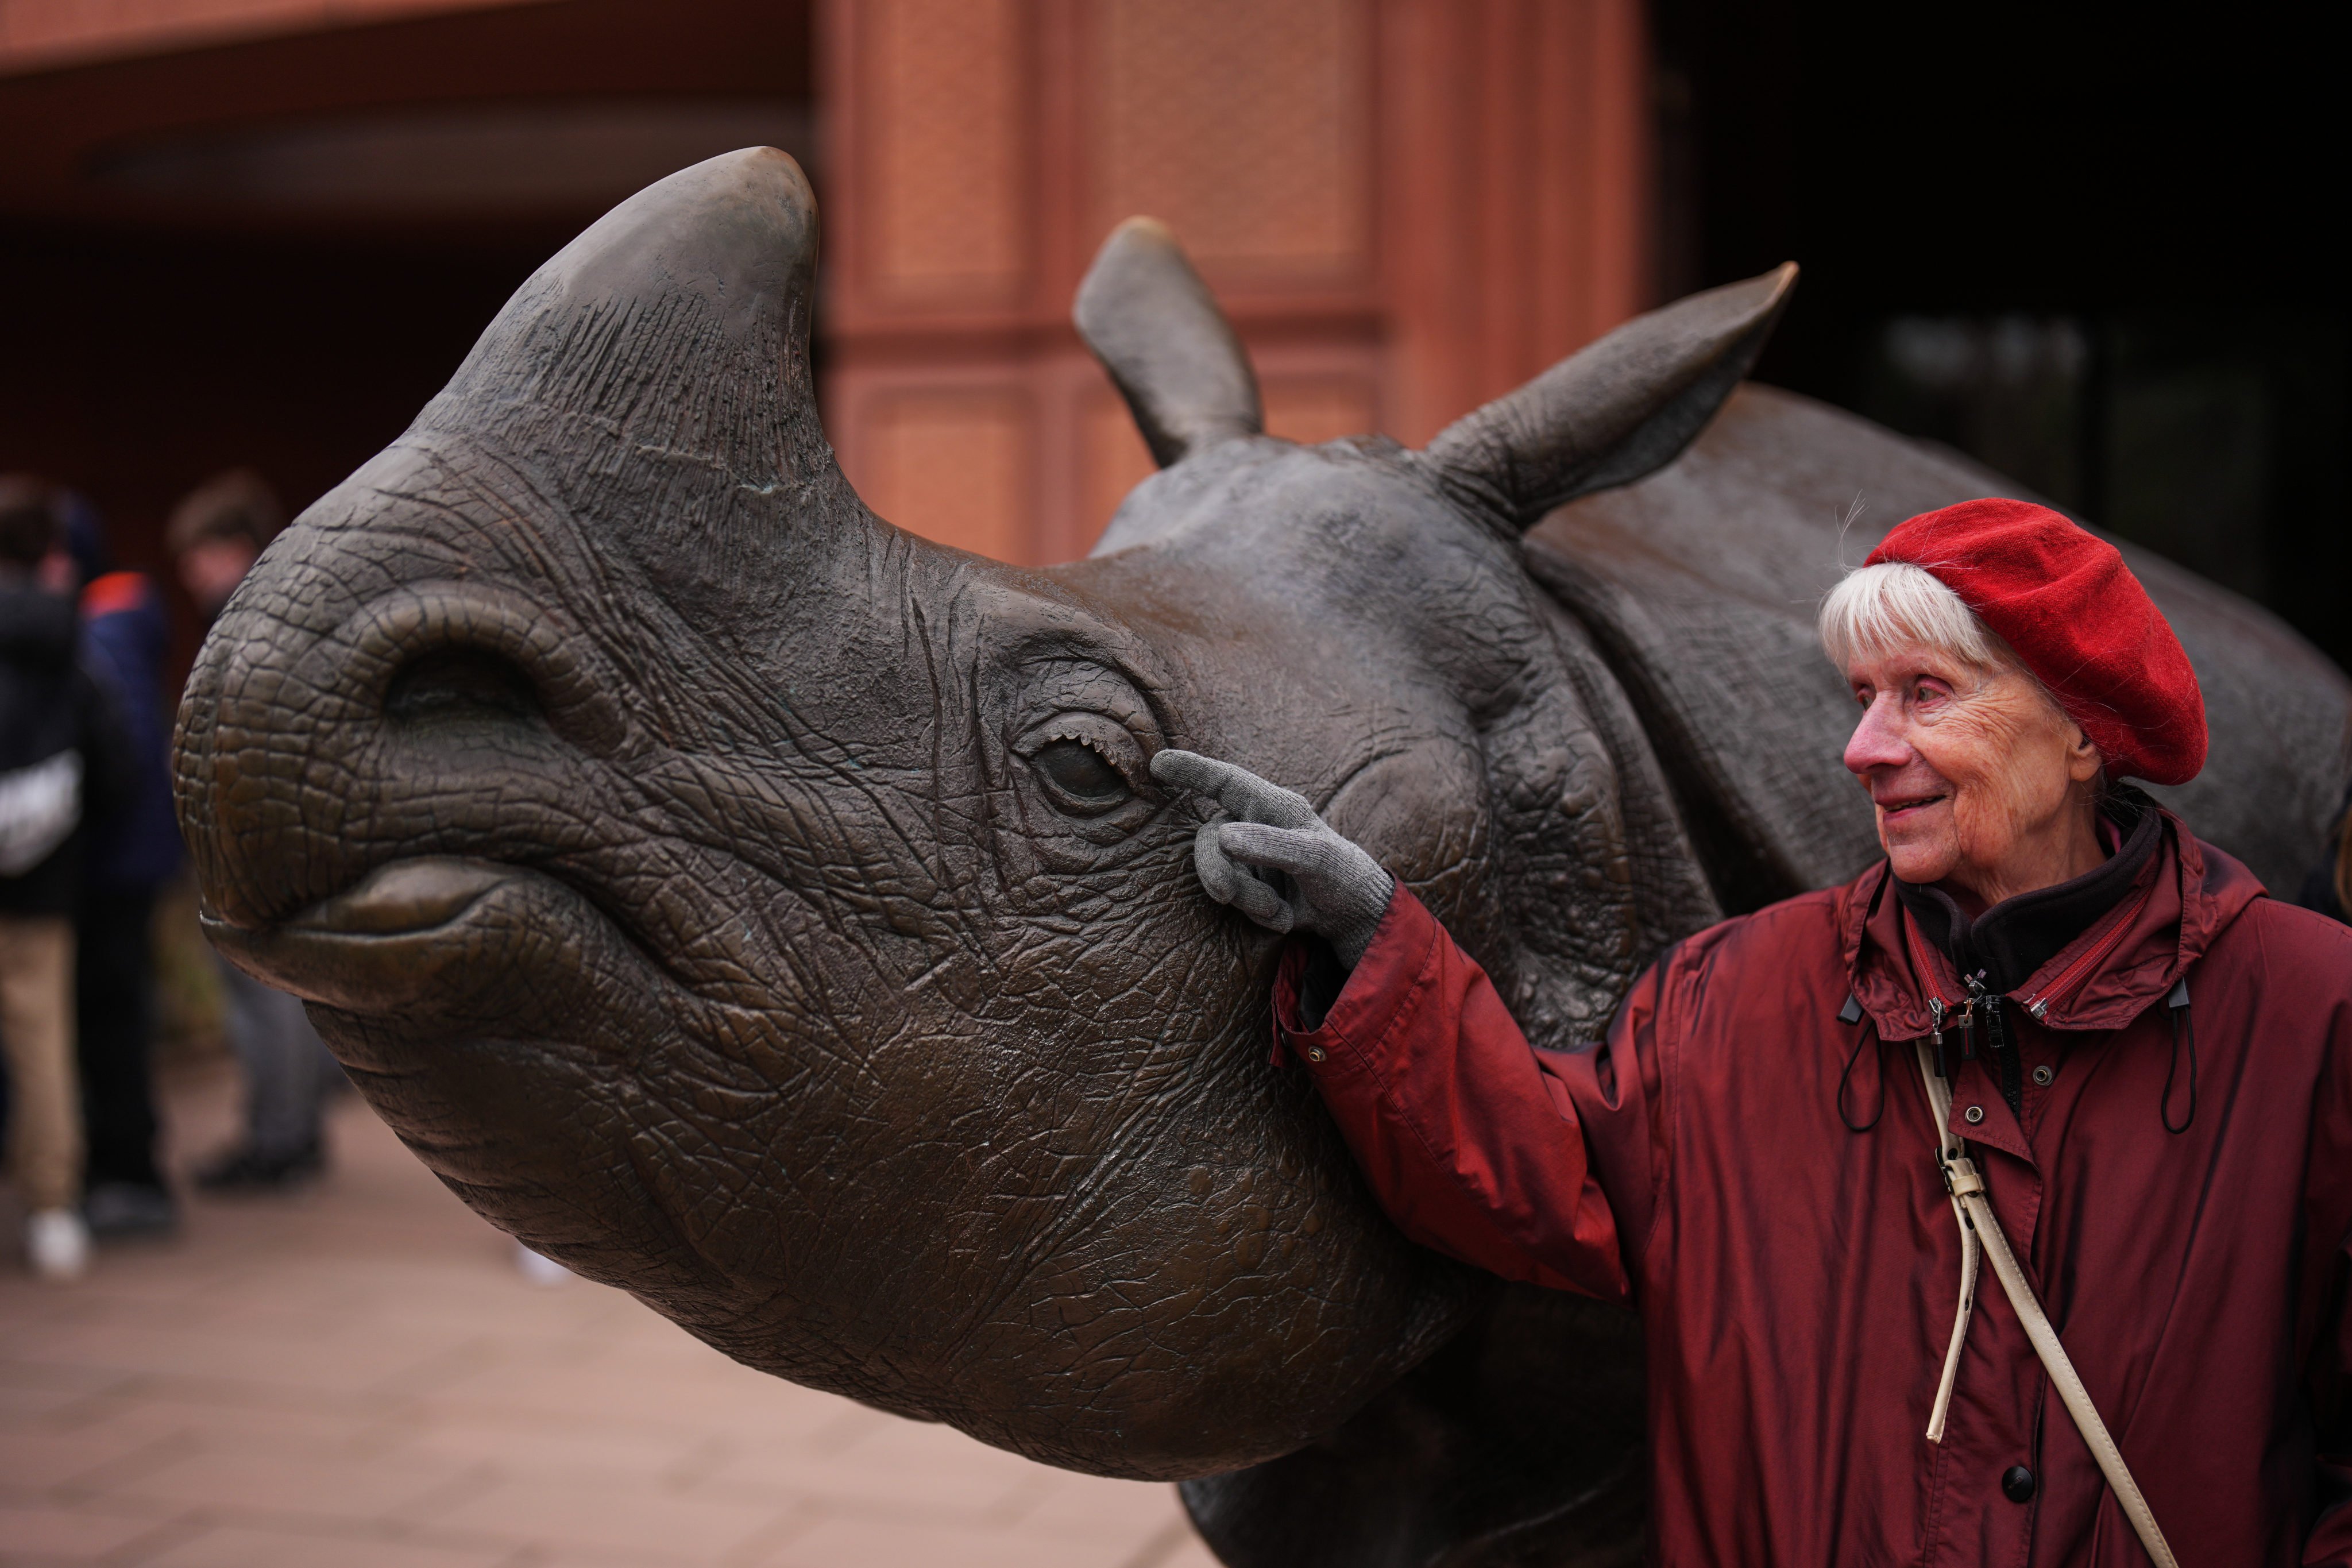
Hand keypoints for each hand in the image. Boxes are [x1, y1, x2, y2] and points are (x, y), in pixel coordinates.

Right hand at [1150, 749, 1394, 968]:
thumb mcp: (1314, 857)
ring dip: (1248, 898)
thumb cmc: (1341, 872)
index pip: (1225, 781)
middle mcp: (1255, 825)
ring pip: (1219, 873)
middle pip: (1210, 839)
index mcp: (1272, 805)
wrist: (1353, 913)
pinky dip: (1260, 914)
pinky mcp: (1250, 884)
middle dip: (1216, 871)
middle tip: (1227, 897)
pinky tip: (1285, 915)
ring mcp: (1250, 856)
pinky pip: (1234, 899)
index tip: (1158, 762)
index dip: (1191, 770)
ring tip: (1280, 911)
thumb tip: (1222, 834)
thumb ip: (1270, 844)